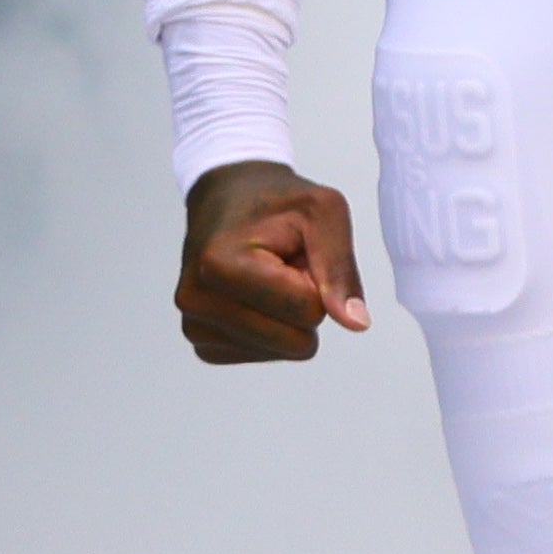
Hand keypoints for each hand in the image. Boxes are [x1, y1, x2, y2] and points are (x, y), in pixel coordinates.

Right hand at [176, 159, 371, 362]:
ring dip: (286, 315)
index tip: (294, 250)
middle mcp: (196, 302)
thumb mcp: (323, 212)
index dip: (317, 281)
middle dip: (303, 303)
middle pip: (296, 342)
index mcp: (220, 266)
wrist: (226, 198)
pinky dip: (269, 327)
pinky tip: (252, 294)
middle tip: (283, 265)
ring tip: (266, 275)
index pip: (307, 311)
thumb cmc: (275, 201)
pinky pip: (264, 355)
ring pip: (283, 352)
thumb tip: (357, 324)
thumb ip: (340, 268)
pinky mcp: (202, 344)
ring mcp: (195, 327)